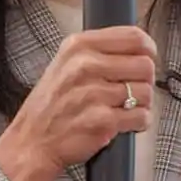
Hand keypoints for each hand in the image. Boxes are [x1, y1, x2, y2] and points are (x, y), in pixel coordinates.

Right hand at [0, 26, 156, 180]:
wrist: (31, 143)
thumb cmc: (51, 106)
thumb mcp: (65, 64)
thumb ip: (99, 52)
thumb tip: (140, 48)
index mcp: (78, 46)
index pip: (134, 36)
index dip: (148, 49)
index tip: (147, 58)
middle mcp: (86, 66)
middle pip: (145, 65)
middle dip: (144, 80)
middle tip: (132, 90)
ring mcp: (94, 93)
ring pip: (146, 92)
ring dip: (141, 104)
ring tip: (123, 108)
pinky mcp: (103, 120)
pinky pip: (141, 116)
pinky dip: (138, 122)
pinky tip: (123, 123)